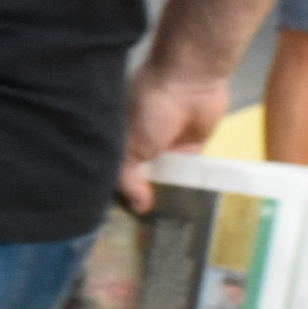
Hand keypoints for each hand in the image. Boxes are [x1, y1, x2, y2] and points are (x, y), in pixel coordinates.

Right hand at [116, 61, 229, 212]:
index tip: (119, 218)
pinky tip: (187, 207)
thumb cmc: (151, 107)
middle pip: (140, 177)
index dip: (116, 191)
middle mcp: (142, 144)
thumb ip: (129, 179)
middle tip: (144, 228)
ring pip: (165, 178)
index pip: (115, 171)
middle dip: (142, 196)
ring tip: (166, 223)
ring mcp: (167, 147)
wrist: (190, 81)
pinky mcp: (193, 148)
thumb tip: (139, 207)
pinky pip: (189, 172)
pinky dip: (188, 186)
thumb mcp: (131, 147)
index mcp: (119, 139)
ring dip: (166, 194)